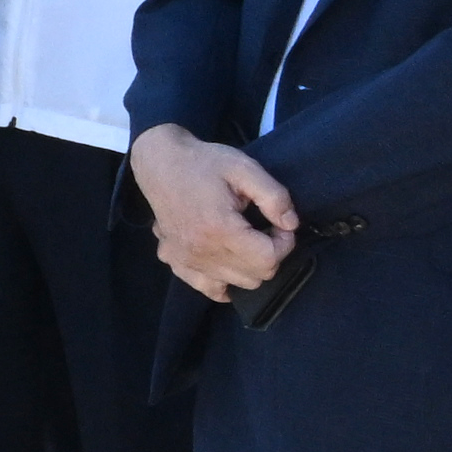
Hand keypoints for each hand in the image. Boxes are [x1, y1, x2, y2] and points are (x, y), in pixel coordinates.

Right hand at [128, 124, 300, 298]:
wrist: (160, 163)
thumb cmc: (204, 162)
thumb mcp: (245, 168)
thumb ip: (274, 196)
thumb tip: (291, 224)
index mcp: (219, 229)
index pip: (268, 259)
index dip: (284, 242)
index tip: (279, 223)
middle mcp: (201, 252)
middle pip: (256, 276)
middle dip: (269, 254)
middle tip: (263, 228)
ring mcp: (185, 261)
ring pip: (237, 284)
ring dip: (249, 266)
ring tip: (244, 239)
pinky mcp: (174, 262)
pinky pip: (208, 289)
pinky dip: (224, 280)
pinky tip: (226, 260)